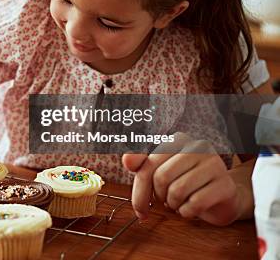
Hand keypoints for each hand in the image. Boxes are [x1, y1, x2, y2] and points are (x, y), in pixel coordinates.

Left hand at [122, 133, 240, 225]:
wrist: (222, 199)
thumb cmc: (186, 183)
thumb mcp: (159, 173)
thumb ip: (141, 165)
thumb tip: (127, 159)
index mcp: (178, 139)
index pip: (148, 164)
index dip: (140, 191)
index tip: (140, 209)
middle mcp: (198, 146)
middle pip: (161, 177)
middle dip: (159, 197)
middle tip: (165, 202)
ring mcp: (214, 164)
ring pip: (177, 191)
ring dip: (174, 205)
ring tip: (180, 203)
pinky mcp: (226, 185)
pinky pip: (195, 203)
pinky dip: (187, 213)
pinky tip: (192, 209)